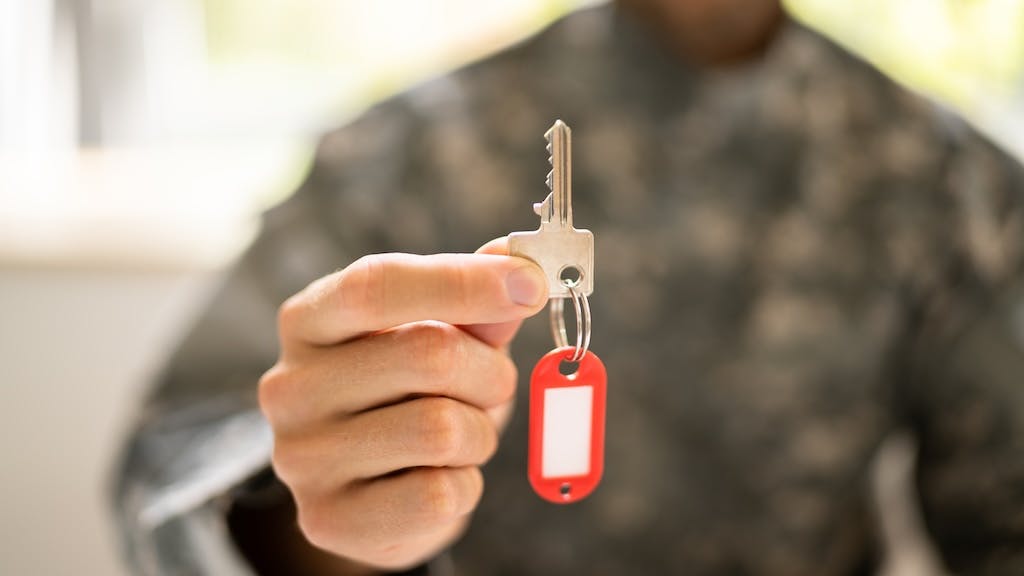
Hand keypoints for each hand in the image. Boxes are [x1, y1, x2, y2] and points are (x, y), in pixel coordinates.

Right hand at [258, 238, 546, 570]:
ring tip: (460, 433)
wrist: (370, 487)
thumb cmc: (406, 391)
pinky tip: (439, 477)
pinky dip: (464, 485)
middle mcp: (290, 386)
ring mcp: (302, 458)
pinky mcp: (328, 519)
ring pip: (441, 430)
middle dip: (489, 370)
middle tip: (492, 383)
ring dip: (478, 432)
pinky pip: (438, 496)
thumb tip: (520, 266)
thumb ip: (473, 304)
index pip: (376, 285)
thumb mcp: (438, 334)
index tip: (530, 283)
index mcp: (308, 320)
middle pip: (428, 355)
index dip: (462, 281)